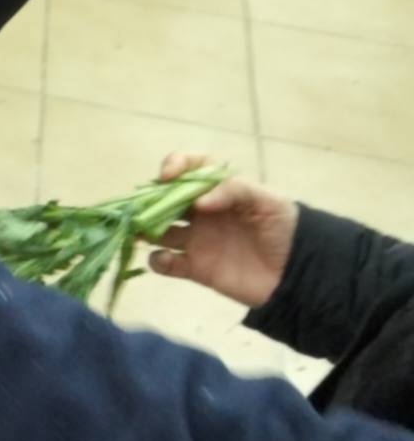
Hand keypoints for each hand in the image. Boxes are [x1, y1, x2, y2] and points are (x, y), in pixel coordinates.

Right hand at [147, 152, 297, 308]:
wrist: (299, 274)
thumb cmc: (286, 230)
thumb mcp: (269, 201)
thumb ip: (234, 191)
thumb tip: (197, 201)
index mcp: (220, 191)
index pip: (191, 168)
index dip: (176, 165)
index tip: (167, 176)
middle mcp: (203, 213)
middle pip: (165, 199)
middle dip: (149, 200)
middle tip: (142, 207)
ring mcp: (197, 240)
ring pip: (158, 231)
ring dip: (144, 229)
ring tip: (142, 232)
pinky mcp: (196, 268)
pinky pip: (166, 263)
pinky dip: (158, 261)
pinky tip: (166, 260)